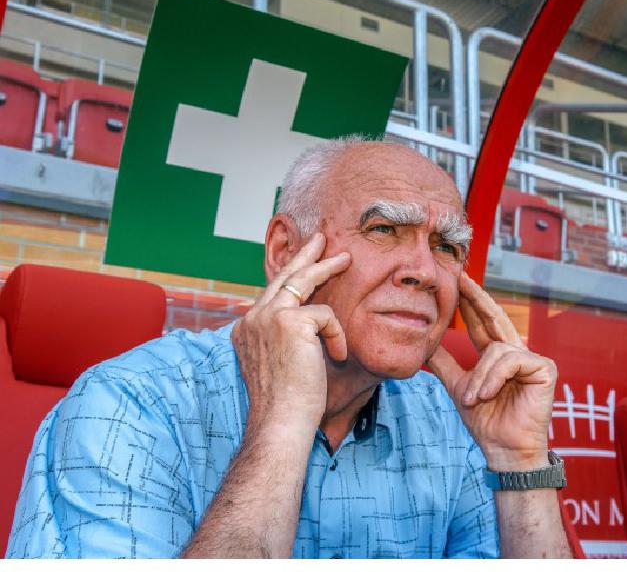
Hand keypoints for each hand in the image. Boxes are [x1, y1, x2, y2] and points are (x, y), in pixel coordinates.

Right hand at [232, 233, 350, 437]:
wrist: (280, 423)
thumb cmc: (288, 403)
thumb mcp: (283, 364)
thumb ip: (289, 340)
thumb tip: (310, 327)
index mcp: (246, 330)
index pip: (272, 295)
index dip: (290, 278)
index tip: (303, 264)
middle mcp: (251, 319)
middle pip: (282, 278)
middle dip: (304, 255)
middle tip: (322, 239)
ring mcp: (267, 317)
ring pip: (302, 281)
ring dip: (326, 269)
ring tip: (345, 260)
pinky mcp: (289, 321)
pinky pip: (326, 316)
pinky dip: (337, 336)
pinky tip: (336, 356)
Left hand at [427, 273, 556, 469]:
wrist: (503, 450)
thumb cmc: (486, 422)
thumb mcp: (458, 387)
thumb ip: (445, 364)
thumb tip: (426, 343)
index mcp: (497, 356)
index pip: (481, 323)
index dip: (469, 303)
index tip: (455, 282)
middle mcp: (515, 353)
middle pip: (494, 318)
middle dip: (476, 298)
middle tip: (461, 279)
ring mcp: (532, 359)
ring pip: (496, 349)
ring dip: (479, 377)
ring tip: (473, 399)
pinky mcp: (544, 368)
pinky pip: (511, 360)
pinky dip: (494, 378)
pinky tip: (487, 395)